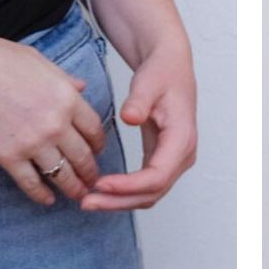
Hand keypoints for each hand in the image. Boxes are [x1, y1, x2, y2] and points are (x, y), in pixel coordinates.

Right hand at [0, 33, 107, 206]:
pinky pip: (31, 183)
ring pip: (62, 175)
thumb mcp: (40, 62)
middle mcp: (55, 123)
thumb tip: (81, 87)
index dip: (99, 145)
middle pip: (83, 156)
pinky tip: (47, 200)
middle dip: (90, 172)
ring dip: (73, 188)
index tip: (98, 152)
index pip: (94, 129)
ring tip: (77, 195)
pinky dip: (41, 195)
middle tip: (93, 181)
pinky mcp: (9, 156)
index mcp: (67, 97)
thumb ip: (64, 79)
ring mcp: (33, 142)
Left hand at [81, 38, 195, 211]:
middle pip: (152, 193)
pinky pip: (144, 186)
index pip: (157, 176)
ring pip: (148, 195)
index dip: (128, 185)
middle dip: (118, 201)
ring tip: (89, 201)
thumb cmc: (161, 72)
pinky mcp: (162, 160)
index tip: (101, 184)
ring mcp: (174, 160)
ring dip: (119, 202)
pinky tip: (101, 191)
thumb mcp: (148, 81)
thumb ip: (139, 100)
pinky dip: (123, 193)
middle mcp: (182, 155)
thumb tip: (129, 117)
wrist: (170, 65)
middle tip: (86, 202)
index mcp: (182, 138)